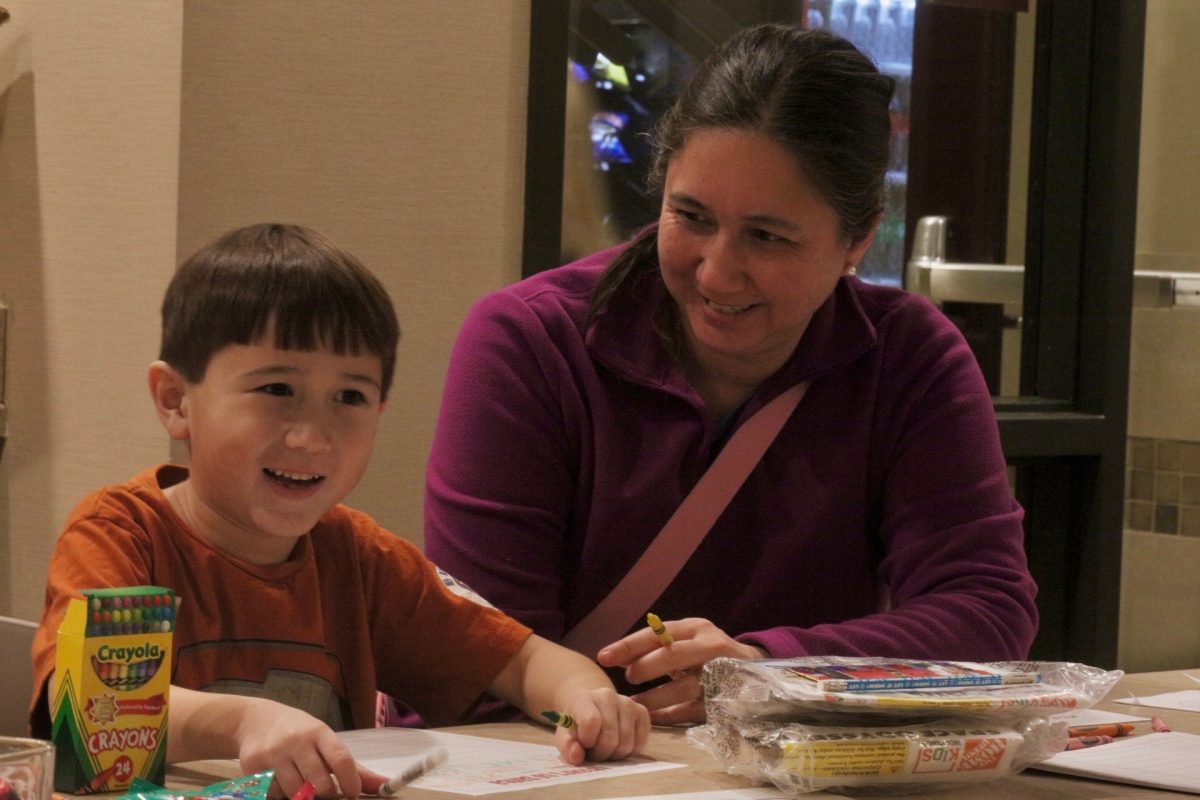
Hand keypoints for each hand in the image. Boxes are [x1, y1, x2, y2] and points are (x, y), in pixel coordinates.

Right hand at [234, 700, 387, 798]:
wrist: (255, 720)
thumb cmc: (298, 733)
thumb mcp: (324, 740)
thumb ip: (351, 766)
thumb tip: (383, 785)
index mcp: (319, 732)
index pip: (342, 759)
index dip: (352, 782)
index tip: (354, 794)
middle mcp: (297, 741)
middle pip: (320, 782)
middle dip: (326, 793)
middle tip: (323, 790)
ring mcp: (274, 753)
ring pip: (296, 792)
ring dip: (301, 794)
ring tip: (300, 782)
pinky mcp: (254, 766)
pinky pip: (273, 793)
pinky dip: (279, 793)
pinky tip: (278, 779)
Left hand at [551, 687, 649, 765]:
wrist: (593, 706)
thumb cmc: (578, 724)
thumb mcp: (565, 735)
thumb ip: (567, 746)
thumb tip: (577, 756)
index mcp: (584, 699)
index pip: (591, 722)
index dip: (587, 740)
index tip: (584, 743)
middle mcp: (608, 696)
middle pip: (610, 738)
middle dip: (600, 752)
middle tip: (594, 750)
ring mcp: (628, 703)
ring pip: (626, 744)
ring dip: (615, 754)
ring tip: (605, 746)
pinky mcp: (642, 712)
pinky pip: (640, 744)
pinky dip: (629, 752)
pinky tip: (619, 743)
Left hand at [596, 617, 764, 724]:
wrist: (755, 670)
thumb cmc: (707, 654)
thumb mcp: (686, 641)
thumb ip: (655, 647)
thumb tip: (615, 657)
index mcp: (697, 629)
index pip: (659, 633)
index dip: (630, 645)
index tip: (604, 656)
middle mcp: (712, 647)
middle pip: (675, 655)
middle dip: (647, 666)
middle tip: (628, 678)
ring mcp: (721, 675)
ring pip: (684, 686)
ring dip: (655, 697)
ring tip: (635, 703)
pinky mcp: (725, 701)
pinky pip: (692, 710)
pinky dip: (670, 715)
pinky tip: (651, 718)